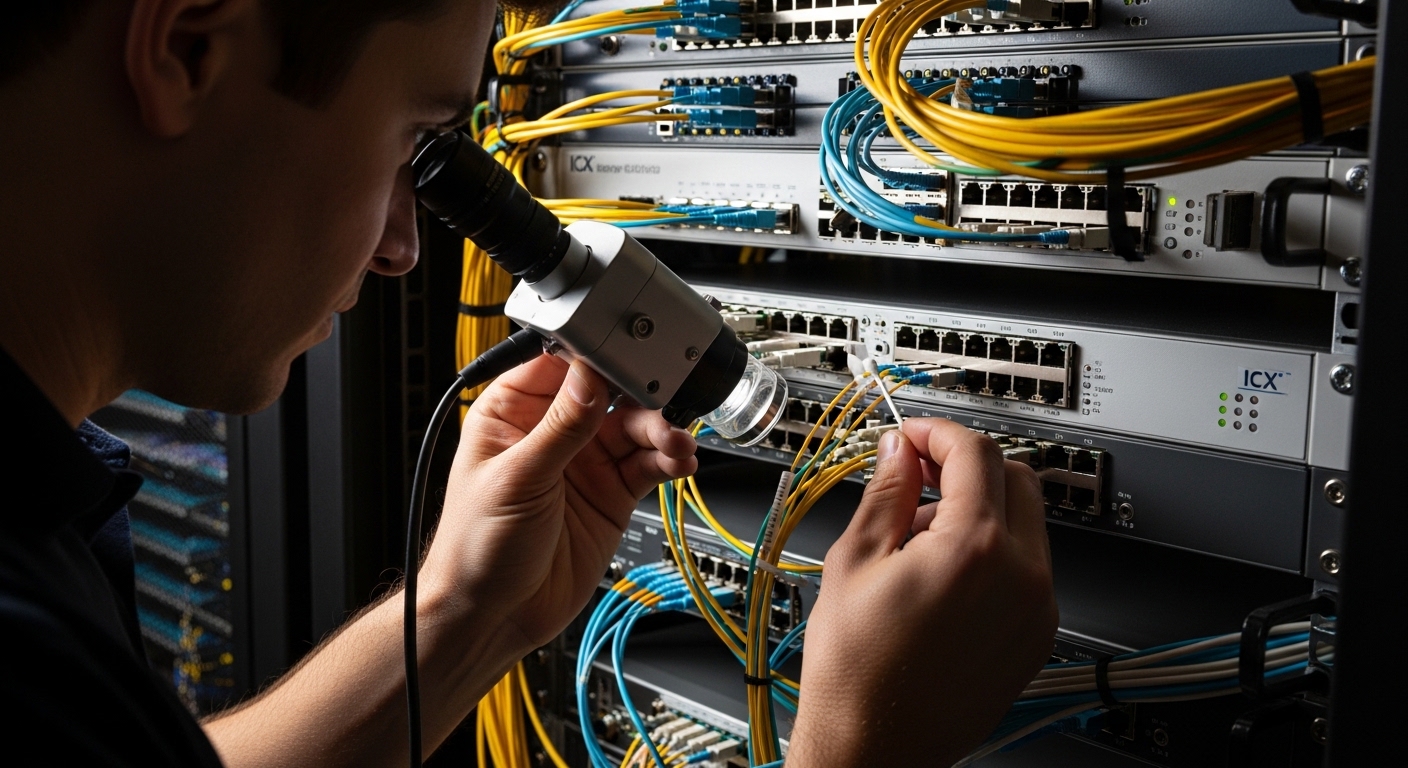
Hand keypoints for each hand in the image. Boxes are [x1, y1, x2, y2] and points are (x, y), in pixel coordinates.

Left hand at [419, 355, 697, 650]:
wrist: (495, 616)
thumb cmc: (476, 548)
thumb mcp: (517, 479)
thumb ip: (560, 428)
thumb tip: (590, 378)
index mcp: (512, 413)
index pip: (562, 364)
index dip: (596, 356)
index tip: (628, 354)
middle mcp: (552, 431)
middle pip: (608, 392)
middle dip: (640, 392)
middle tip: (665, 398)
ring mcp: (585, 462)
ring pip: (635, 427)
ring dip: (660, 430)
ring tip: (674, 443)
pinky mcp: (612, 493)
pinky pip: (648, 465)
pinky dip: (668, 460)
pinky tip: (678, 461)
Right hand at [788, 419, 1057, 767]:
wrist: (874, 746)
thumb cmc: (857, 671)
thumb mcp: (854, 561)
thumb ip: (886, 493)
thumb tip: (899, 451)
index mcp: (975, 549)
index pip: (975, 454)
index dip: (938, 432)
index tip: (913, 435)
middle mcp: (1022, 576)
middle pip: (1015, 477)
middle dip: (967, 464)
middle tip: (919, 474)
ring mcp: (1037, 609)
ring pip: (1026, 522)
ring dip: (981, 507)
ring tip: (919, 539)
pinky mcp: (1036, 636)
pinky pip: (1029, 569)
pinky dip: (995, 552)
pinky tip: (943, 575)